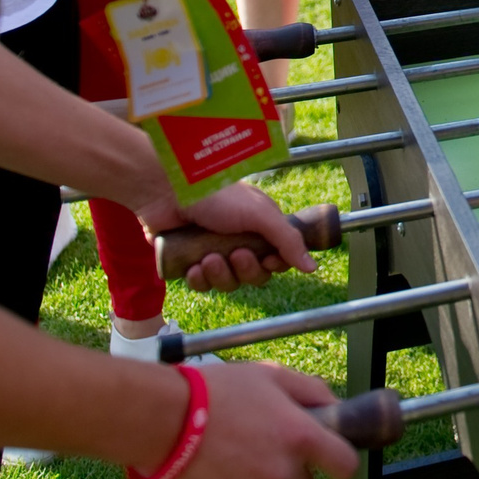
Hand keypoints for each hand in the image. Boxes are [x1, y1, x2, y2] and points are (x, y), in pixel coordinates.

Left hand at [135, 180, 318, 292]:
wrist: (166, 193)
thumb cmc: (216, 196)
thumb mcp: (260, 214)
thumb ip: (288, 240)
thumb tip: (313, 267)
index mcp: (259, 228)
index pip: (277, 259)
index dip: (274, 265)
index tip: (268, 260)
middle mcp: (238, 241)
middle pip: (253, 275)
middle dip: (245, 270)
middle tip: (236, 255)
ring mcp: (213, 252)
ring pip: (227, 283)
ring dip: (219, 275)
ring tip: (208, 258)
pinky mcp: (189, 262)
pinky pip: (201, 285)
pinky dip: (198, 280)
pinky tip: (193, 267)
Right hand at [146, 359, 356, 478]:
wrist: (160, 421)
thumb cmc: (214, 391)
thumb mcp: (269, 375)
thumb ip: (310, 390)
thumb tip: (335, 405)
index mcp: (299, 437)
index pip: (346, 466)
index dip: (340, 462)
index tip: (331, 458)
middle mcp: (281, 472)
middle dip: (291, 474)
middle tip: (265, 450)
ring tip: (226, 451)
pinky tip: (209, 468)